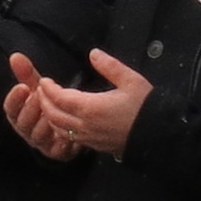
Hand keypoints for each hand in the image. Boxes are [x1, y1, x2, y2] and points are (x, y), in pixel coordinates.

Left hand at [7, 47, 152, 158]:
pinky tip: (63, 121)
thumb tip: (93, 53)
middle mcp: (85, 125)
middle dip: (44, 102)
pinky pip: (69, 138)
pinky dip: (59, 128)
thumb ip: (110, 66)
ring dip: (50, 116)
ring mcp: (89, 138)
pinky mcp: (94, 146)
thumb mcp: (131, 81)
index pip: (59, 98)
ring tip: (48, 104)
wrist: (159, 136)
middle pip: (53, 114)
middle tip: (41, 91)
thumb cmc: (146, 107)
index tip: (44, 81)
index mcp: (90, 107)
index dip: (48, 89)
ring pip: (59, 128)